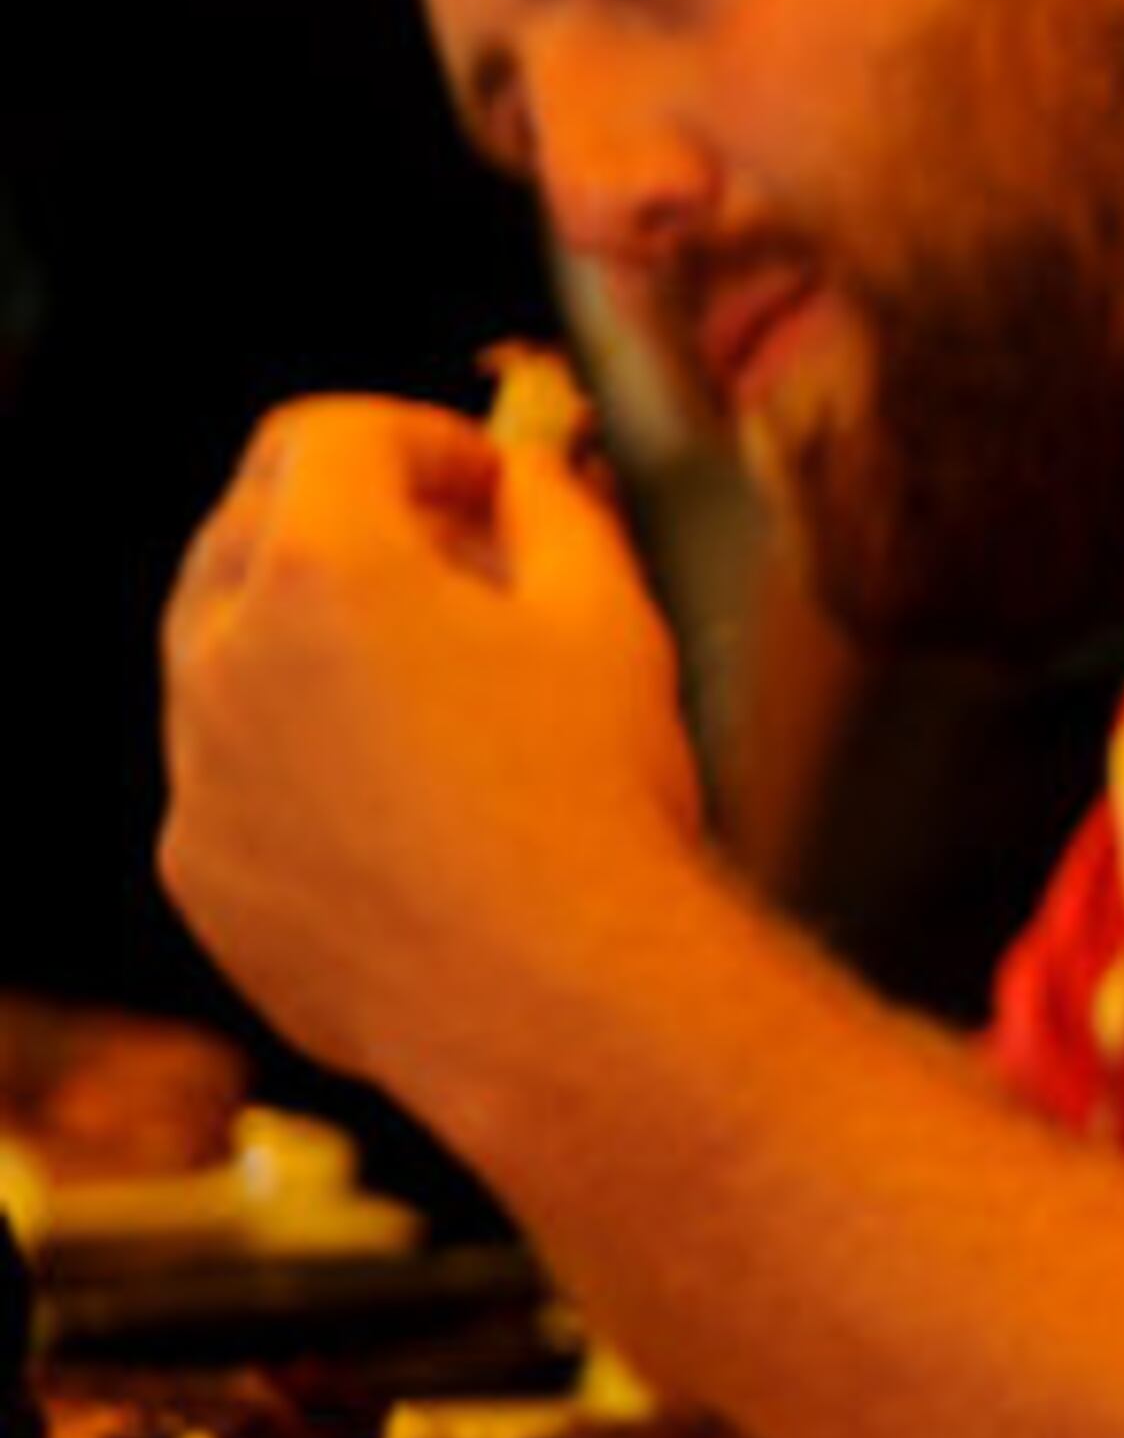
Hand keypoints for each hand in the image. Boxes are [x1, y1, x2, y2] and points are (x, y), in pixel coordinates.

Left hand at [158, 396, 704, 1079]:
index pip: (329, 437)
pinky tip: (407, 810)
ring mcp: (199, 772)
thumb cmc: (594, 809)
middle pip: (249, 531)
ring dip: (316, 644)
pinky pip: (233, 777)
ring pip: (226, 657)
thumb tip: (528, 479)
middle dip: (352, 525)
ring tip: (441, 699)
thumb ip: (557, 513)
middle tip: (459, 566)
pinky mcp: (202, 871)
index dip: (422, 440)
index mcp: (325, 572)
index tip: (484, 479)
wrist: (560, 1001)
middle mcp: (225, 659)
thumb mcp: (611, 620)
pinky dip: (299, 763)